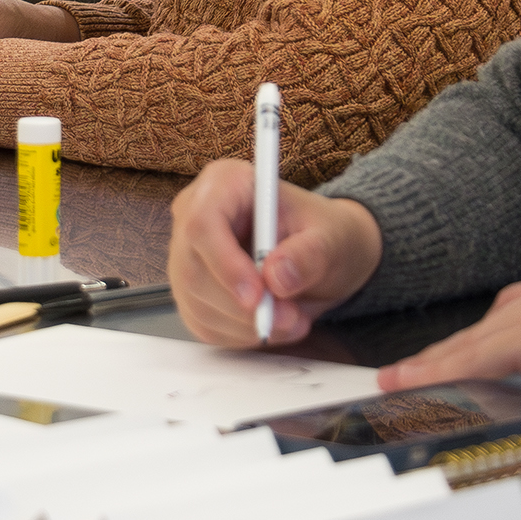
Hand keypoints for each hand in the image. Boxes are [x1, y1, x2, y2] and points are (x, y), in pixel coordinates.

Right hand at [168, 159, 383, 346]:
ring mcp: (188, 256)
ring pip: (197, 302)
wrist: (324, 255)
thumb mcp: (332, 237)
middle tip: (290, 319)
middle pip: (193, 270)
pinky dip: (239, 335)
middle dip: (242, 307)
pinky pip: (203, 324)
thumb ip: (308, 254)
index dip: (224, 263)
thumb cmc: (324, 233)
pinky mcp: (193, 292)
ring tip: (292, 321)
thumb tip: (277, 276)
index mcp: (225, 184)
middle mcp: (196, 215)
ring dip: (246, 326)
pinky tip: (272, 326)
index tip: (258, 296)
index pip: (203, 223)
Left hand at [377, 264, 520, 413]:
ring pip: (482, 334)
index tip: (476, 346)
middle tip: (424, 365)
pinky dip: (446, 369)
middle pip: (499, 315)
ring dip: (442, 358)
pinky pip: (481, 355)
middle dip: (461, 343)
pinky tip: (417, 381)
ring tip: (403, 377)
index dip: (498, 329)